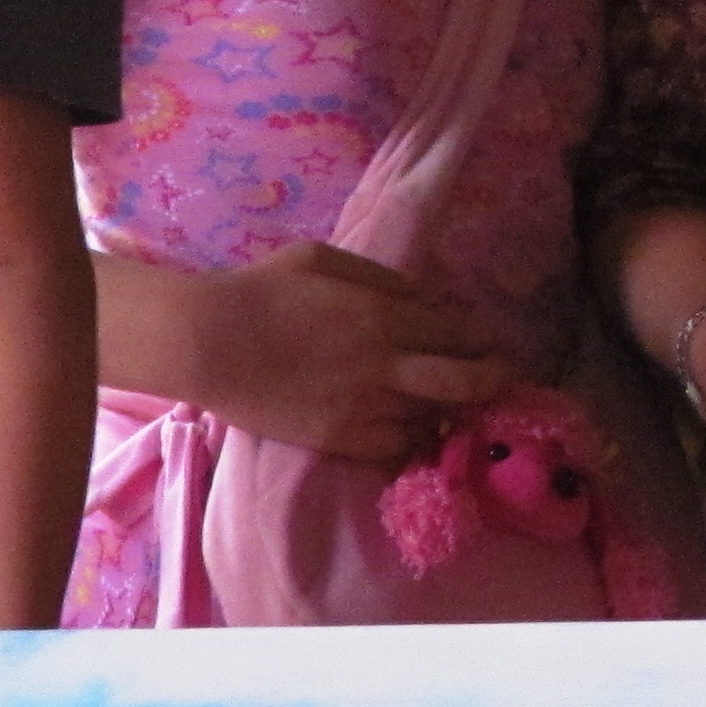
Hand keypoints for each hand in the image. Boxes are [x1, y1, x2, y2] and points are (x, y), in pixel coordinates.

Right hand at [199, 245, 510, 461]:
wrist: (207, 343)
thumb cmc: (260, 290)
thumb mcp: (324, 259)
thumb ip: (381, 278)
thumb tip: (422, 298)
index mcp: (384, 315)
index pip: (458, 334)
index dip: (480, 340)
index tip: (486, 343)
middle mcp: (386, 365)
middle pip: (465, 382)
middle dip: (492, 380)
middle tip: (498, 379)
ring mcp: (364, 407)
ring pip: (433, 418)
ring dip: (445, 411)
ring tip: (444, 406)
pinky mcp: (339, 439)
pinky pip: (395, 448)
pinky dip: (410, 439)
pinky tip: (406, 429)